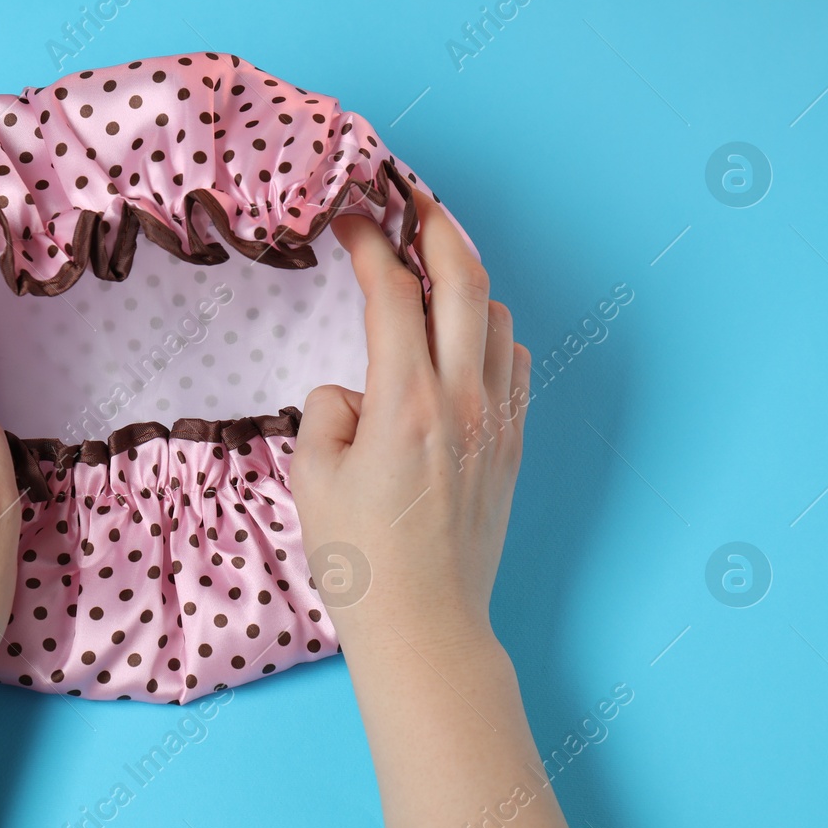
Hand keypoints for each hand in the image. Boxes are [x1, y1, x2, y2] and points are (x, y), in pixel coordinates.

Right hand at [290, 197, 529, 654]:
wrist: (424, 627)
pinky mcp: (512, 447)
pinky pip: (515, 365)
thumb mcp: (311, 478)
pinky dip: (490, 335)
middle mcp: (463, 402)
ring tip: (429, 272)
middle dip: (436, 225)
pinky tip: (459, 343)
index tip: (348, 220)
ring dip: (464, 282)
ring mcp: (497, 423)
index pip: (392, 292)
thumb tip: (355, 390)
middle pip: (464, 279)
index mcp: (406, 404)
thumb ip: (326, 411)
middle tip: (410, 200)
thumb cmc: (359, 562)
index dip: (368, 242)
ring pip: (497, 317)